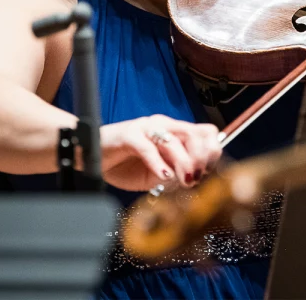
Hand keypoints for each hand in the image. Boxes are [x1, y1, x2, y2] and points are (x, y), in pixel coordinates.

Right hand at [99, 115, 221, 191]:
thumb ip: (177, 172)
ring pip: (174, 141)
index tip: (210, 173)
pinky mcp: (129, 135)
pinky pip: (148, 148)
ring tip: (186, 180)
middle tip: (198, 178)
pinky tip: (164, 175)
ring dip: (184, 163)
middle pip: (195, 134)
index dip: (213, 152)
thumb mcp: (158, 172)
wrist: (92, 156)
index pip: (206, 133)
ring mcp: (147, 128)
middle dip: (202, 158)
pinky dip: (159, 163)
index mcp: (175, 132)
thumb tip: (199, 180)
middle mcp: (164, 126)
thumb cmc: (126, 164)